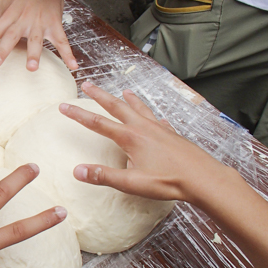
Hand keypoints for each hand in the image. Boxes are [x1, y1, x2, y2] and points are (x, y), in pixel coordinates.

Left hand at [0, 0, 76, 70]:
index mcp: (7, 17)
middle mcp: (22, 22)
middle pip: (10, 38)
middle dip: (3, 50)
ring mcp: (40, 25)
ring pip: (36, 41)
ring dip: (35, 54)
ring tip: (32, 68)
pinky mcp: (54, 26)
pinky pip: (63, 42)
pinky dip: (69, 54)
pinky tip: (74, 67)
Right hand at [58, 82, 227, 203]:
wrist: (203, 178)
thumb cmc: (168, 181)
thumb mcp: (132, 183)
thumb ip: (103, 176)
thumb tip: (78, 171)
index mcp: (130, 137)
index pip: (97, 123)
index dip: (78, 114)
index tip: (64, 106)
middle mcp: (143, 128)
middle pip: (116, 107)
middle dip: (99, 95)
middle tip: (87, 84)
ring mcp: (159, 128)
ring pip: (139, 108)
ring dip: (127, 99)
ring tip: (123, 91)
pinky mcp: (171, 134)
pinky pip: (157, 118)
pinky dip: (150, 112)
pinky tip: (154, 116)